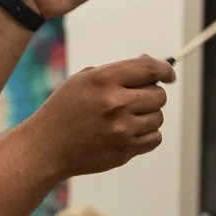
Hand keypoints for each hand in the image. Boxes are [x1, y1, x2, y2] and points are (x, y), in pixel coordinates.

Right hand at [27, 55, 172, 175]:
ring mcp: (121, 129)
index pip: (149, 69)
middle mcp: (115, 103)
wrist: (47, 146)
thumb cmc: (65, 110)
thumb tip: (153, 65)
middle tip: (136, 99)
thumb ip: (118, 71)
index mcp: (104, 80)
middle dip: (152, 94)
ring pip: (158, 117)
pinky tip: (130, 131)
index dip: (165, 69)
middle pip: (158, 95)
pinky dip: (148, 135)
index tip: (168, 74)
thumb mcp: (84, 80)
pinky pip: (154, 139)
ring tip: (127, 117)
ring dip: (148, 116)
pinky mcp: (124, 150)